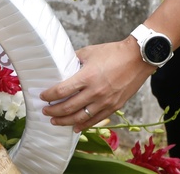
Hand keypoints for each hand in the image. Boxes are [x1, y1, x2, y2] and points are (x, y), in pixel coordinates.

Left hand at [39, 39, 153, 131]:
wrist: (138, 58)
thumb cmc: (113, 53)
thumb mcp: (89, 52)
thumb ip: (74, 60)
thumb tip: (62, 65)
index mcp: (86, 77)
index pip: (61, 91)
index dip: (49, 95)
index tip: (42, 96)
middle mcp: (95, 92)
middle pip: (68, 107)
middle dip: (53, 111)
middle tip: (45, 111)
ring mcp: (105, 102)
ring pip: (80, 118)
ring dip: (65, 121)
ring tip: (55, 121)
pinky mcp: (114, 106)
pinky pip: (95, 120)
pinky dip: (83, 125)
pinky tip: (75, 127)